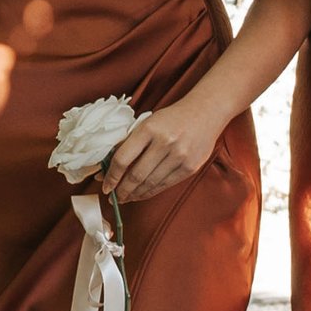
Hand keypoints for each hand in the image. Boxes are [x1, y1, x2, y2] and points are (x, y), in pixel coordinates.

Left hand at [102, 95, 219, 202]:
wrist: (205, 112)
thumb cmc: (172, 118)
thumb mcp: (148, 122)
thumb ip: (129, 142)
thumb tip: (106, 167)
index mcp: (149, 128)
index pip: (123, 158)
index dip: (111, 176)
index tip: (105, 186)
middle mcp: (164, 143)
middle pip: (136, 175)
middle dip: (122, 191)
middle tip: (114, 197)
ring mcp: (179, 156)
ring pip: (150, 183)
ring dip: (135, 194)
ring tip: (126, 198)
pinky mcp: (190, 167)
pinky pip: (165, 185)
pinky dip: (151, 192)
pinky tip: (142, 194)